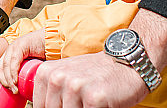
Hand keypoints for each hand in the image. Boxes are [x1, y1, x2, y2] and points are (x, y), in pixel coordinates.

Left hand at [0, 29, 44, 93]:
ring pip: (5, 65)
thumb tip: (22, 89)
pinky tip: (15, 80)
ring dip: (8, 80)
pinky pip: (14, 60)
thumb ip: (24, 73)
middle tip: (12, 91)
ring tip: (15, 89)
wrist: (53, 42)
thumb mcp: (30, 66)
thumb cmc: (44, 56)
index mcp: (10, 55)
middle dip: (3, 82)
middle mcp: (10, 50)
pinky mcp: (21, 45)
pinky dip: (13, 72)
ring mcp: (14, 46)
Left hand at [32, 51, 148, 107]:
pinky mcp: (93, 97)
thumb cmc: (96, 73)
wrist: (126, 63)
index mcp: (46, 73)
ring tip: (91, 102)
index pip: (40, 106)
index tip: (66, 105)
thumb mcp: (66, 76)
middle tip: (83, 103)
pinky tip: (101, 104)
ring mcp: (75, 87)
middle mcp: (57, 78)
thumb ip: (51, 92)